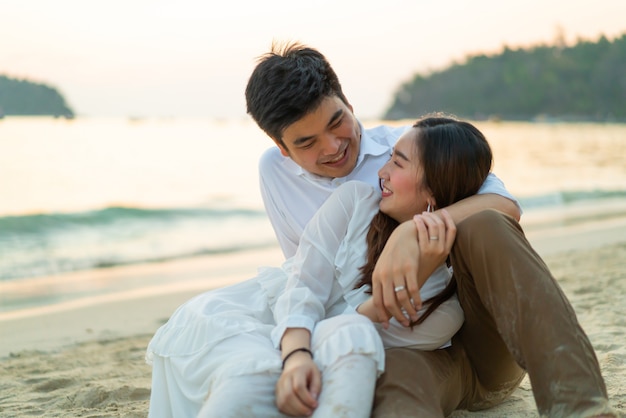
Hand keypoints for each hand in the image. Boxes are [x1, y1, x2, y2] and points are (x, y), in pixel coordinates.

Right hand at [275, 352, 320, 415]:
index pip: (298, 386)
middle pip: (289, 395)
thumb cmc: (308, 370)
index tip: (315, 404)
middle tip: (310, 412)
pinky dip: (288, 411)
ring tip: (304, 413)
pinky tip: (297, 412)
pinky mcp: (276, 392)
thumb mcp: (316, 374)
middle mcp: (285, 378)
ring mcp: (279, 385)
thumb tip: (313, 400)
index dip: (307, 398)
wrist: (295, 363)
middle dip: (300, 407)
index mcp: (297, 371)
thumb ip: (316, 386)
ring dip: (294, 411)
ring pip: (283, 402)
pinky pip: (280, 405)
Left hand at [372, 209, 455, 326]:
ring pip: (402, 298)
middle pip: (389, 302)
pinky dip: (417, 299)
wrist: (404, 234)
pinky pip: (413, 288)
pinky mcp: (409, 267)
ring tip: (414, 317)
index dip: (382, 314)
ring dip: (408, 310)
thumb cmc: (394, 254)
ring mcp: (396, 271)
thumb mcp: (383, 267)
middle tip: (404, 324)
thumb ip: (382, 283)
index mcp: (376, 276)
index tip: (387, 325)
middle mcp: (384, 275)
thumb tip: (383, 302)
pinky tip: (420, 305)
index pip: (377, 300)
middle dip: (397, 316)